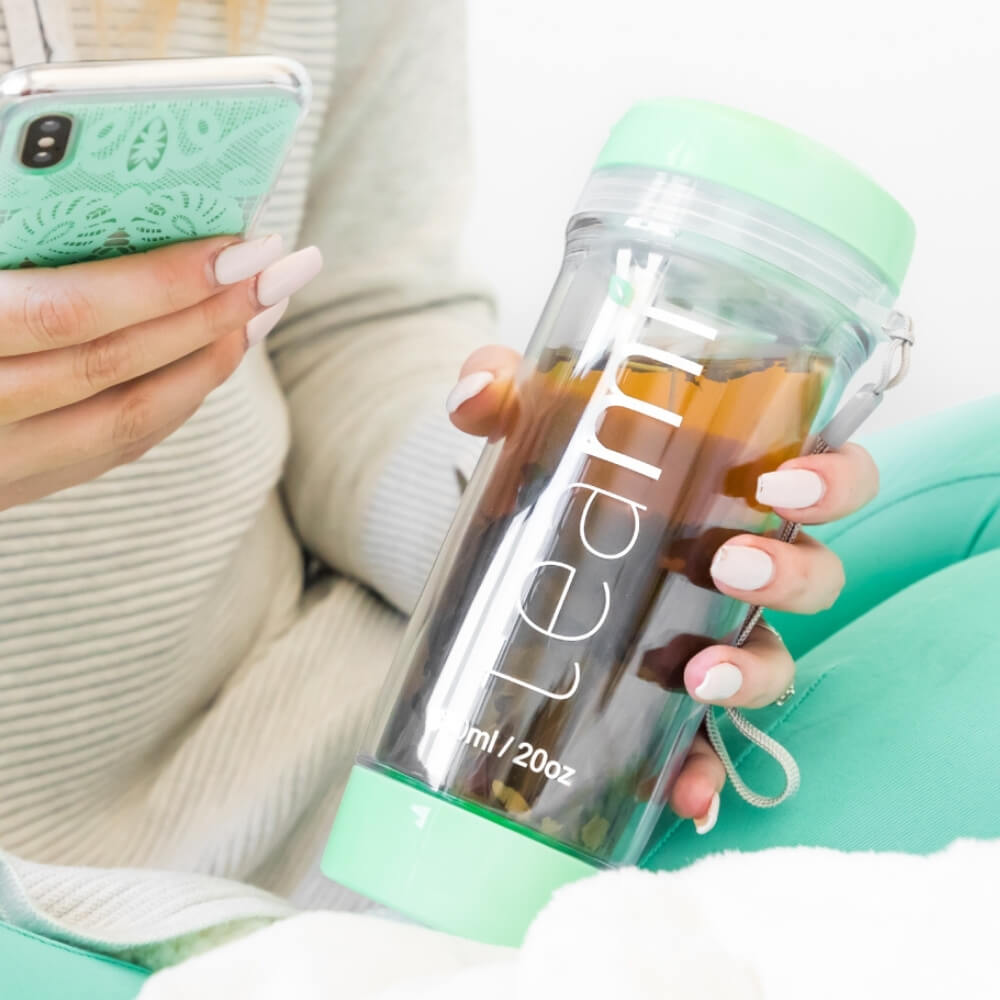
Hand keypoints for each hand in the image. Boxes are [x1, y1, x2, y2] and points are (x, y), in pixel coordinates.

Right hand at [0, 235, 321, 510]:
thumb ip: (21, 249)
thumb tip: (118, 212)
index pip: (72, 312)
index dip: (163, 282)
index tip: (240, 247)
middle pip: (120, 367)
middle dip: (213, 316)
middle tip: (281, 271)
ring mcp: (3, 460)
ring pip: (132, 419)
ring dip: (210, 362)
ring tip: (263, 309)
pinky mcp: (20, 483)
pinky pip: (120, 445)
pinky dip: (178, 399)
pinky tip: (216, 356)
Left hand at [448, 346, 878, 832]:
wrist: (491, 553)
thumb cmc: (538, 481)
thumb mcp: (520, 435)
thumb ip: (495, 395)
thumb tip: (478, 389)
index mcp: (721, 491)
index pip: (816, 479)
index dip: (832, 480)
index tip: (785, 483)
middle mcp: (731, 566)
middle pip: (812, 575)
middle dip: (792, 574)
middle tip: (729, 564)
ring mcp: (704, 637)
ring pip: (773, 660)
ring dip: (753, 671)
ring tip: (698, 672)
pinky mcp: (662, 700)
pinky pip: (707, 743)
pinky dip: (705, 771)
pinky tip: (685, 791)